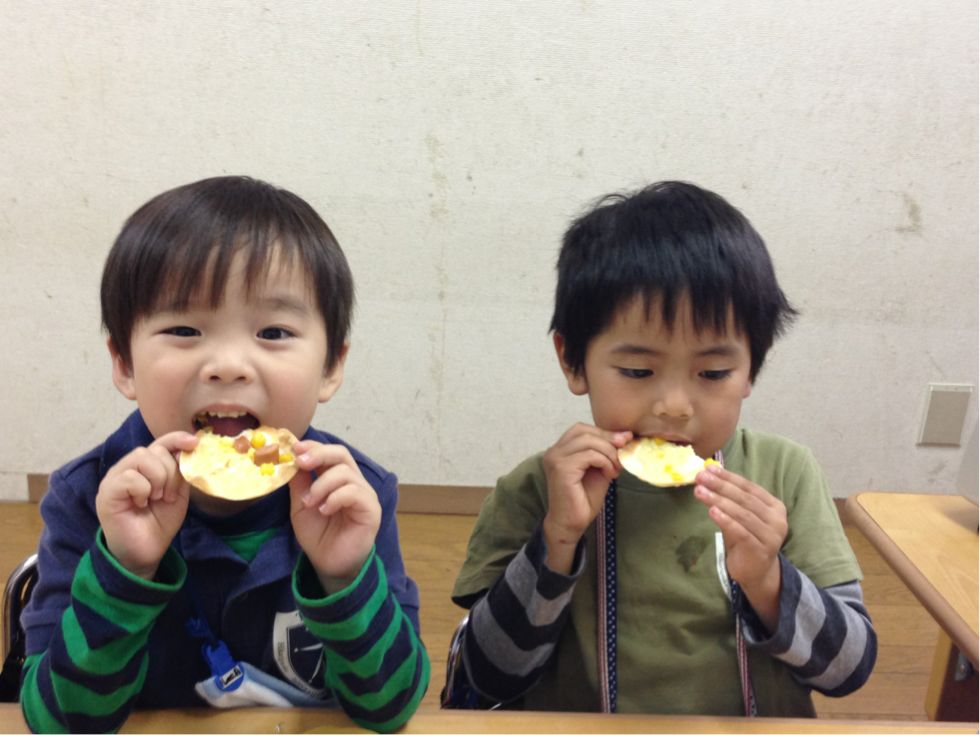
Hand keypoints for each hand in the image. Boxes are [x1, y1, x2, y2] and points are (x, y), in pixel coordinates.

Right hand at [95, 431, 198, 579]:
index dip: (177, 438)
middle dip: (169, 472)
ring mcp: (115, 478)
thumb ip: (180, 471)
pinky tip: (140, 505)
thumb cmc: (160, 522)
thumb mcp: (177, 493)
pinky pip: (130, 477)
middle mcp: (128, 467)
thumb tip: (187, 449)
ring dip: (157, 480)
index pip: (160, 442)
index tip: (194, 443)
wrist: (147, 551)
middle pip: (154, 449)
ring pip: (142, 457)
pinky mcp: (107, 491)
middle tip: (167, 496)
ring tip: (154, 499)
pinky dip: (142, 490)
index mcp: (145, 466)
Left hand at [289, 441, 380, 593]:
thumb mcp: (301, 505)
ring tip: (310, 502)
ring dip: (321, 484)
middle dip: (319, 454)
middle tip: (300, 462)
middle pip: (342, 454)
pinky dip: (335, 498)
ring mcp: (365, 494)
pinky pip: (354, 492)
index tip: (294, 448)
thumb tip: (291, 460)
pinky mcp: (371, 509)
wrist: (328, 564)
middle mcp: (354, 482)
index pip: (330, 453)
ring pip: (345, 473)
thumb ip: (300, 483)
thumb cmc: (318, 534)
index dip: (313, 447)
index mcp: (337, 478)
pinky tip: (324, 510)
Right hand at [541, 423, 631, 572]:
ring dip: (608, 453)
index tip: (624, 440)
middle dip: (608, 439)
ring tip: (615, 468)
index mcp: (560, 450)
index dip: (603, 432)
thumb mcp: (599, 470)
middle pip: (584, 431)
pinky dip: (604, 461)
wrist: (571, 524)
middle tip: (623, 453)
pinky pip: (589, 455)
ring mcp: (556, 459)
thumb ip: (606, 453)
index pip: (581, 429)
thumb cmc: (583, 500)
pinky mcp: (562, 468)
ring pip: (588, 441)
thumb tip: (625, 436)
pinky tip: (609, 474)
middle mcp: (554, 451)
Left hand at [694, 464, 786, 630]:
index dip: (728, 477)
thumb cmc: (746, 540)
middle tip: (700, 477)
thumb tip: (708, 476)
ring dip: (718, 500)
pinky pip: (741, 531)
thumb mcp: (739, 517)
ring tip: (699, 492)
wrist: (756, 573)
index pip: (749, 487)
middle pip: (744, 498)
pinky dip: (725, 520)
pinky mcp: (761, 549)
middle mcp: (777, 519)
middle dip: (720, 486)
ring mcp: (771, 535)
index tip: (709, 469)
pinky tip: (711, 511)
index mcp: (774, 506)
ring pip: (742, 513)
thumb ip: (730, 500)